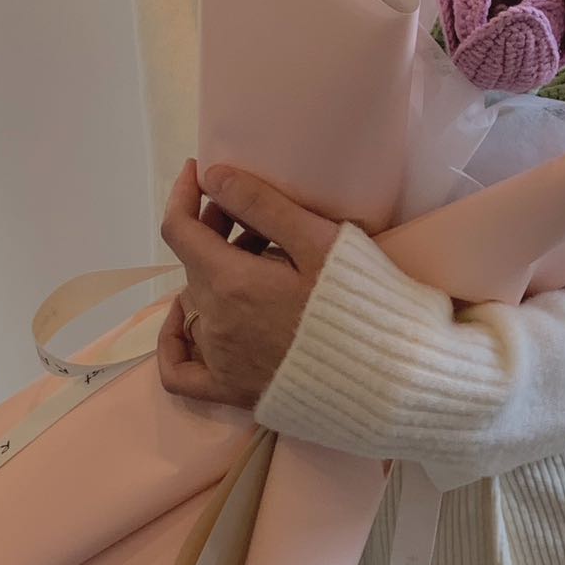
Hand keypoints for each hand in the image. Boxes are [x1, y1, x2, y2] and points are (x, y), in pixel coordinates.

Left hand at [157, 160, 340, 409]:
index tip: (198, 173)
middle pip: (192, 264)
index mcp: (232, 282)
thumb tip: (213, 177)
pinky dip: (175, 343)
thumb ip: (264, 205)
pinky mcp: (233, 391)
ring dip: (212, 275)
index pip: (179, 230)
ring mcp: (220, 361)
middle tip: (249, 216)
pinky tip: (188, 324)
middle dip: (211, 231)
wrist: (390, 373)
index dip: (183, 195)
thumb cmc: (361, 302)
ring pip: (195, 304)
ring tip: (253, 262)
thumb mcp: (320, 242)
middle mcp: (216, 323)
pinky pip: (180, 371)